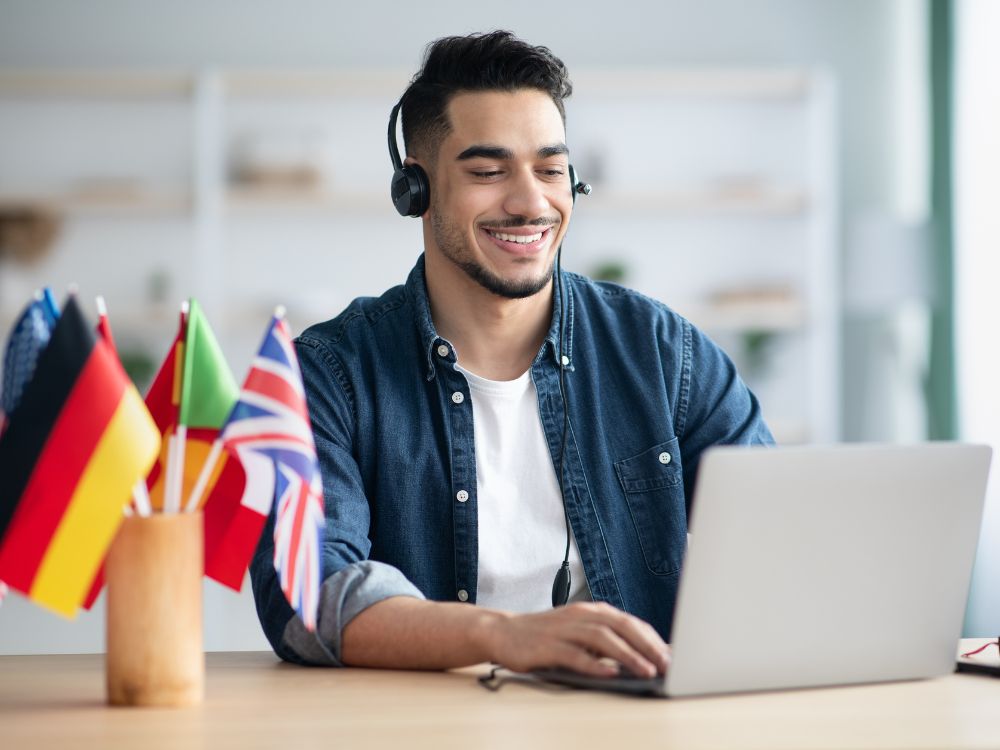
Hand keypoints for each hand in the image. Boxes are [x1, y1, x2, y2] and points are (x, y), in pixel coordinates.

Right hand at [484, 602, 670, 677]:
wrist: (502, 632)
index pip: (629, 622)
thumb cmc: (545, 636)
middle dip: (647, 645)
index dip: (652, 638)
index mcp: (591, 611)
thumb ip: (604, 641)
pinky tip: (609, 673)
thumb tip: (640, 658)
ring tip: (647, 670)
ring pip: (601, 638)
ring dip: (627, 654)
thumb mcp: (578, 632)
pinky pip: (574, 654)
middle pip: (620, 626)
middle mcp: (580, 615)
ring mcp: (563, 629)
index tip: (671, 656)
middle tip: (667, 664)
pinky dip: (594, 664)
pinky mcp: (547, 646)